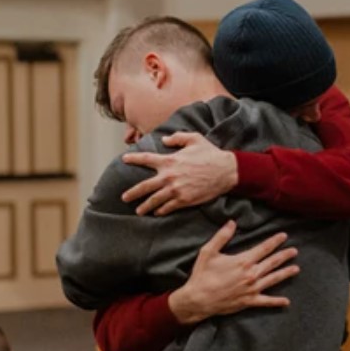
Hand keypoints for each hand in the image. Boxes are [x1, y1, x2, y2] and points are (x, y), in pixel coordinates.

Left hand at [121, 132, 237, 215]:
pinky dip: (161, 211)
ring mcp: (176, 190)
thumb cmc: (210, 153)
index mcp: (169, 160)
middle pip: (144, 186)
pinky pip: (168, 207)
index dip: (133, 159)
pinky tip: (157, 213)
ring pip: (154, 200)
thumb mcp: (194, 138)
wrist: (225, 171)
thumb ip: (177, 137)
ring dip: (145, 207)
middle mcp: (169, 176)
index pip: (146, 159)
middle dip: (132, 193)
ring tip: (138, 211)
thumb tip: (164, 140)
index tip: (124, 160)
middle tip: (124, 198)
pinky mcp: (184, 200)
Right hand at [168, 221, 299, 324]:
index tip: (284, 236)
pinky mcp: (249, 301)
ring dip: (285, 273)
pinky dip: (277, 302)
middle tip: (294, 251)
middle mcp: (251, 274)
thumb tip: (232, 222)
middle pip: (272, 262)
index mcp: (243, 261)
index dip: (275, 241)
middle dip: (284, 255)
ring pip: (273, 279)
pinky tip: (286, 301)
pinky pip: (266, 301)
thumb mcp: (209, 251)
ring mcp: (252, 289)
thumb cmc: (202, 275)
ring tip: (296, 269)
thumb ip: (222, 236)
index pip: (264, 248)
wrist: (198, 299)